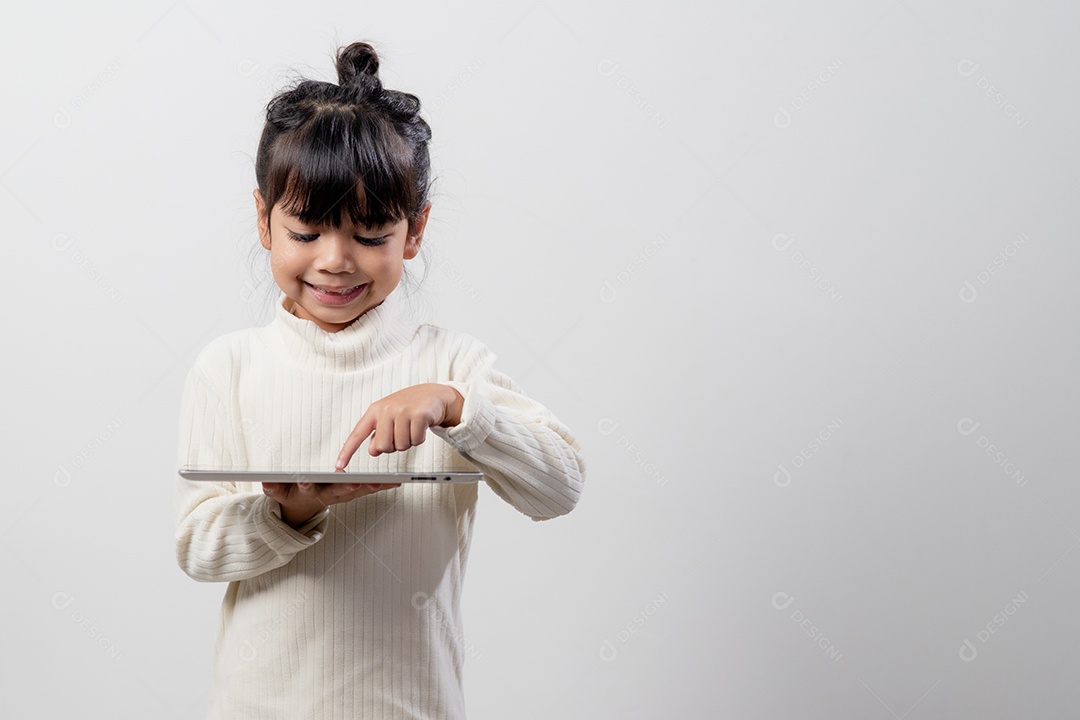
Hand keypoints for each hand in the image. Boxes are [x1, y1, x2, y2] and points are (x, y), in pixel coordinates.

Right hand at [262, 480, 399, 528]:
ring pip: (358, 490)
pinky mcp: (353, 493)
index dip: (307, 486)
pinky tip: (395, 482)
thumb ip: (274, 488)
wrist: (303, 509)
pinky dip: (381, 486)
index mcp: (310, 493)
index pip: (308, 489)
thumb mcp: (280, 493)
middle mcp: (329, 495)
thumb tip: (267, 483)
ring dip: (370, 487)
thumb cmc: (293, 495)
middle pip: (338, 491)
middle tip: (356, 483)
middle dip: (347, 487)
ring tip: (384, 482)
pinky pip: (368, 489)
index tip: (306, 482)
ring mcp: (342, 495)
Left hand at [336, 383, 464, 468]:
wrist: (433, 394)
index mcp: (374, 411)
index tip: (339, 465)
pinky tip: (421, 427)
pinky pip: (415, 441)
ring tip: (411, 428)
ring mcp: (402, 411)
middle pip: (383, 447)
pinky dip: (419, 439)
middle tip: (401, 434)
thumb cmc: (409, 407)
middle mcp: (386, 409)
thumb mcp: (389, 419)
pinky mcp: (418, 414)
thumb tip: (373, 451)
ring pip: (400, 446)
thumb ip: (378, 435)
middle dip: (393, 446)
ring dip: (408, 442)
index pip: (357, 434)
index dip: (347, 451)